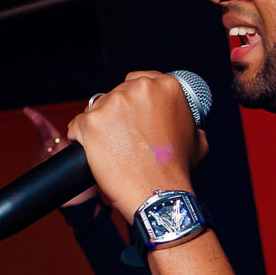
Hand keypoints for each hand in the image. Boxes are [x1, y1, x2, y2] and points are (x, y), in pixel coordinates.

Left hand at [67, 71, 202, 219]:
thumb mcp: (197, 139)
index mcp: (166, 86)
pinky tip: (94, 152)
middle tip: (124, 138)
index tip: (133, 116)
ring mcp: (113, 104)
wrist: (158, 193)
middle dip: (117, 114)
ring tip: (112, 149)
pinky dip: (82, 138)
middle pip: (116, 93)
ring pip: (97, 108)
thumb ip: (188, 122)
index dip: (134, 100)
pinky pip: (77, 126)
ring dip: (101, 126)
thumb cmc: (177, 169)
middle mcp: (139, 88)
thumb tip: (185, 123)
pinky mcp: (91, 122)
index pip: (139, 81)